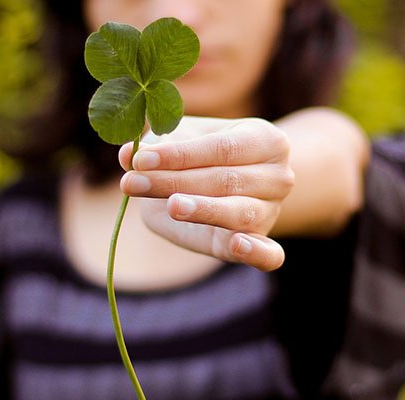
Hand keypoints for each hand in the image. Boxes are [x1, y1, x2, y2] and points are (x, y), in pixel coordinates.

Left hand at [118, 116, 294, 271]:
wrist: (215, 187)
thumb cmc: (197, 159)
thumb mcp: (177, 144)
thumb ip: (155, 146)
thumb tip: (126, 153)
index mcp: (265, 139)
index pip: (222, 147)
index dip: (179, 155)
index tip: (139, 159)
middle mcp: (278, 176)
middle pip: (226, 180)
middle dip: (175, 182)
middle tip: (131, 182)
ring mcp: (271, 212)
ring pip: (239, 213)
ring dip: (203, 210)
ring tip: (172, 205)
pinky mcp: (261, 244)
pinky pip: (269, 254)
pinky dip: (256, 253)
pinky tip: (237, 245)